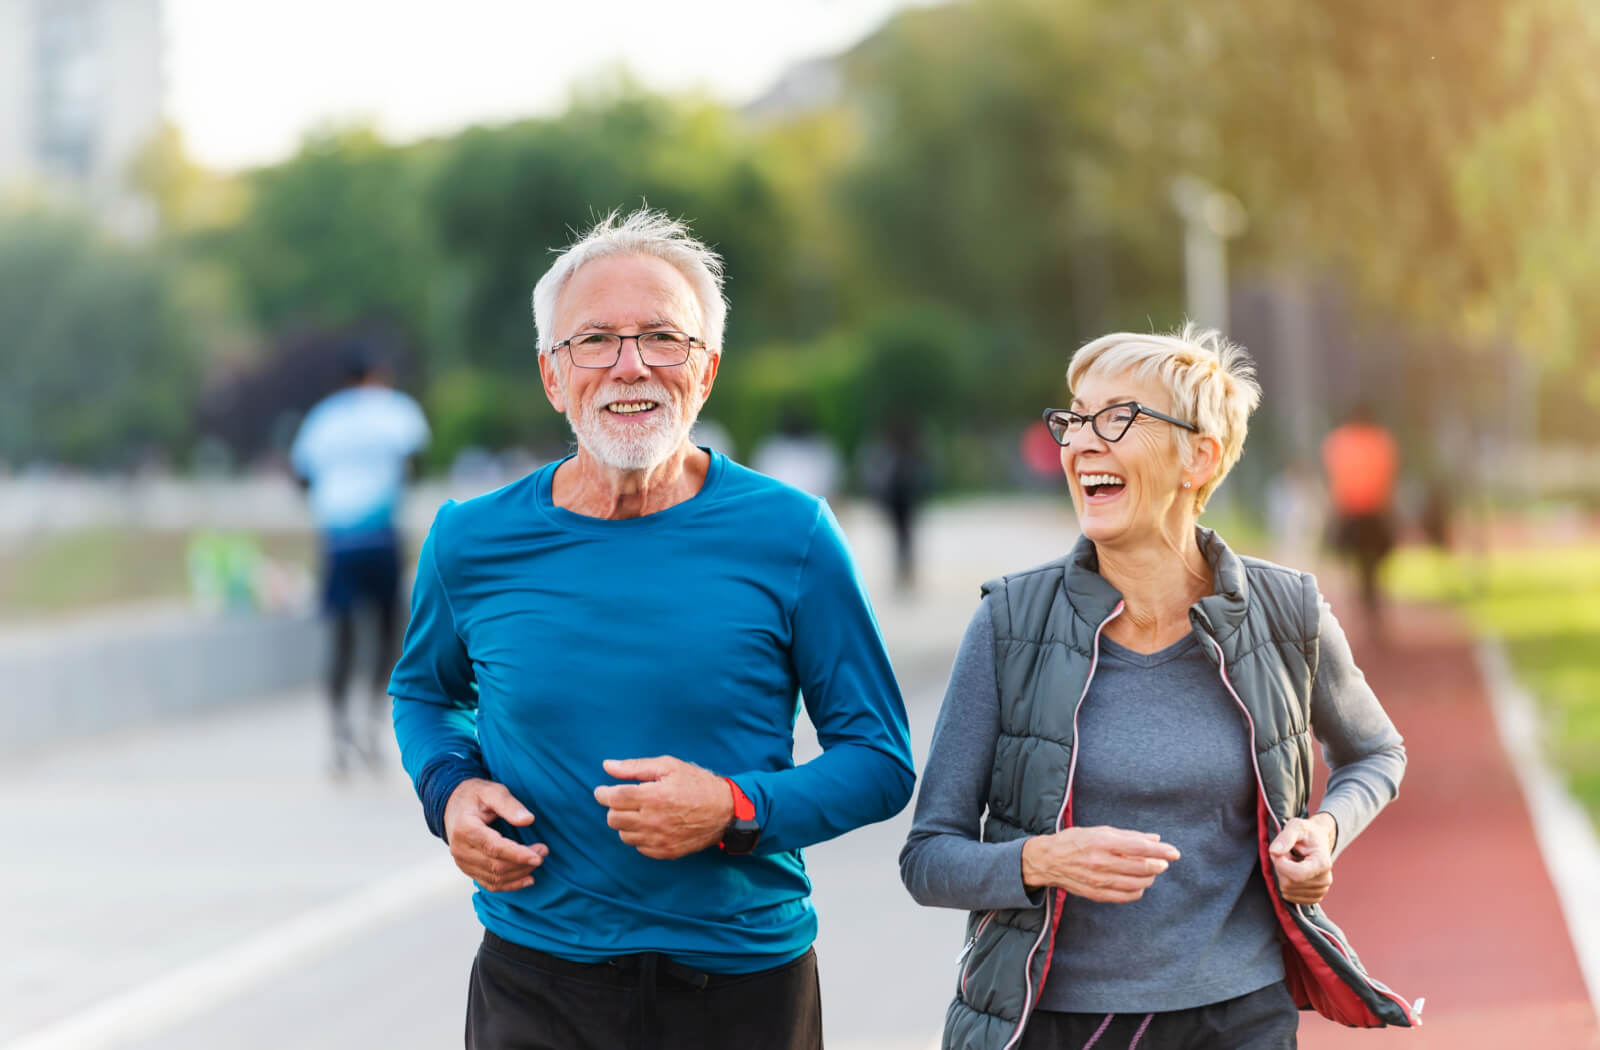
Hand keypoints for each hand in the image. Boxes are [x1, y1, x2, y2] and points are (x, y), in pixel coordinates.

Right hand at [442, 778, 547, 891]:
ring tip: (538, 861)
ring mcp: (462, 862)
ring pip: (494, 877)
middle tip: (543, 852)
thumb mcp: (492, 791)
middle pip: (496, 865)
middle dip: (523, 863)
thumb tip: (528, 820)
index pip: (494, 848)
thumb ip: (509, 805)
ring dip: (520, 873)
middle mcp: (460, 849)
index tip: (538, 856)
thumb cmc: (475, 796)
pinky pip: (489, 884)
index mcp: (465, 828)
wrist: (453, 806)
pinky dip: (510, 885)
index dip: (518, 854)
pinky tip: (527, 879)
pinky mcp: (468, 869)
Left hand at [593, 756, 734, 859]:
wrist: (726, 811)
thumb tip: (607, 766)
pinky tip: (650, 825)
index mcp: (653, 796)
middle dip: (614, 807)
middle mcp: (653, 820)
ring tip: (640, 812)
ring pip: (623, 835)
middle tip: (625, 799)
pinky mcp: (665, 852)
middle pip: (613, 818)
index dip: (602, 794)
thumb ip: (635, 767)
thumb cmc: (697, 784)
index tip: (602, 791)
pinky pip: (638, 847)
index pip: (613, 798)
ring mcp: (659, 839)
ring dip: (625, 823)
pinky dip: (638, 836)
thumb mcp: (669, 766)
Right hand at [1021, 826, 1179, 902]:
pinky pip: (1125, 896)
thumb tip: (1155, 839)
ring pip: (1136, 884)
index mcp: (1102, 842)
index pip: (1140, 848)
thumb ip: (1129, 836)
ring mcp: (1098, 880)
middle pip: (1141, 867)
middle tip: (1163, 862)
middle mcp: (1101, 862)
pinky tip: (1139, 885)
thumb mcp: (1100, 830)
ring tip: (1151, 871)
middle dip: (1158, 865)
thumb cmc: (1075, 841)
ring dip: (1149, 878)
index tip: (1175, 852)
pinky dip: (1137, 891)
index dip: (1161, 851)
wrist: (1048, 860)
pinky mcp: (1096, 894)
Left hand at [1269, 813, 1336, 904]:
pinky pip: (1289, 896)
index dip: (1281, 864)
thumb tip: (1274, 852)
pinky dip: (1286, 884)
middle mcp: (1325, 880)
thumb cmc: (1306, 832)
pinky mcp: (1313, 897)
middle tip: (1286, 854)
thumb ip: (1285, 837)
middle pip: (1289, 883)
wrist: (1318, 840)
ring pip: (1287, 890)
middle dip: (1280, 868)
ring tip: (1291, 861)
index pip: (1297, 875)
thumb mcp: (1295, 826)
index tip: (1278, 851)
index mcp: (1323, 863)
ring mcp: (1320, 891)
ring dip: (1282, 875)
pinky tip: (1293, 871)